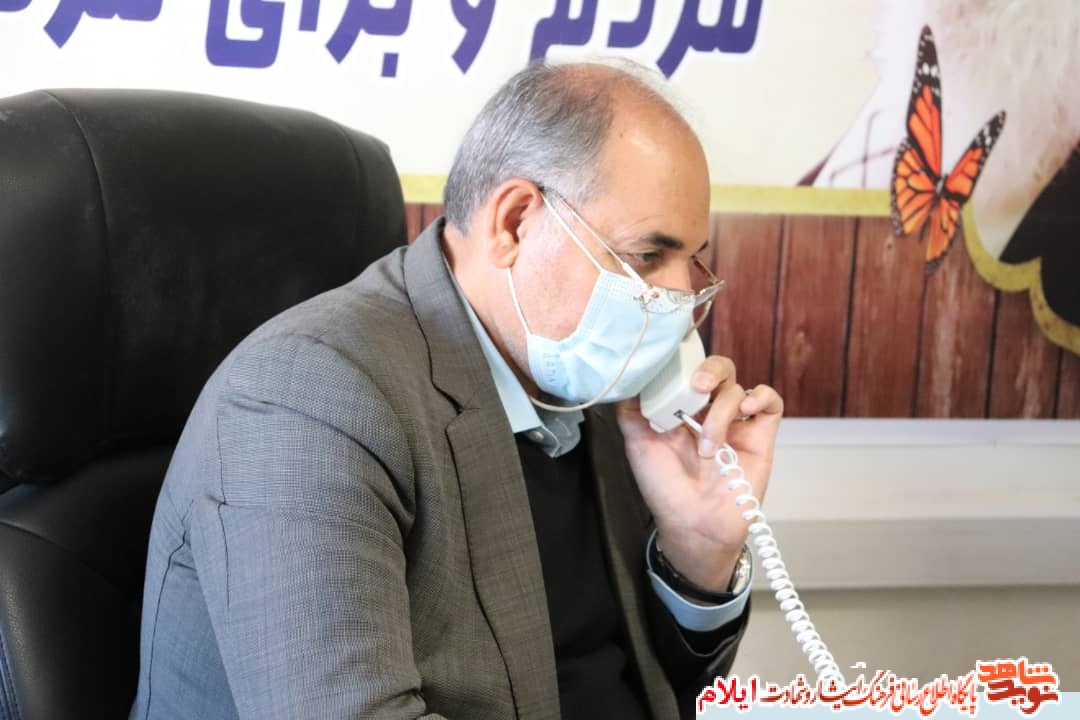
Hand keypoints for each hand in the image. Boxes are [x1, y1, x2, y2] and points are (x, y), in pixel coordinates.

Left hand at [615, 356, 781, 592]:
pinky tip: (745, 411)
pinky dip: (760, 398)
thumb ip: (632, 409)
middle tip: (697, 386)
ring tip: (709, 447)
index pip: (689, 370)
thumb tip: (629, 376)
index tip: (675, 369)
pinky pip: (771, 403)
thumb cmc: (665, 489)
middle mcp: (709, 411)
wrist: (693, 524)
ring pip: (737, 389)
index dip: (684, 364)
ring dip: (721, 413)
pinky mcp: (760, 436)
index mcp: (682, 408)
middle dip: (709, 370)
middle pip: (719, 369)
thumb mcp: (638, 444)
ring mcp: (736, 423)